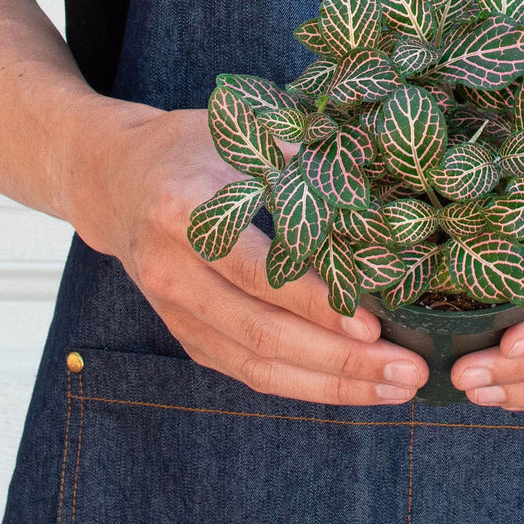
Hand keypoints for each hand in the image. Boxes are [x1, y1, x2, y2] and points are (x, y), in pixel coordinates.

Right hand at [65, 104, 428, 403]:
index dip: (314, 303)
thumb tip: (378, 195)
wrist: (115, 182)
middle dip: (341, 360)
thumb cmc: (189, 149)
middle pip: (262, 333)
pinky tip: (356, 386)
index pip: (257, 271)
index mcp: (185, 212)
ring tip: (397, 388)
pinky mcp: (188, 335)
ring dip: (333, 385)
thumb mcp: (239, 134)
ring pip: (258, 365)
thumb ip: (302, 162)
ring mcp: (176, 312)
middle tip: (408, 370)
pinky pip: (249, 371)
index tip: (374, 324)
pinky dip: (305, 384)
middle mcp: (173, 272)